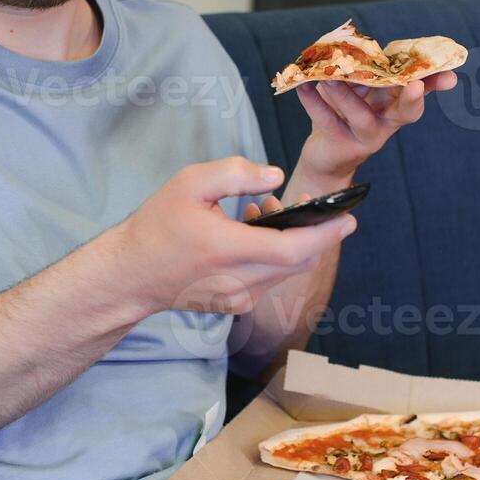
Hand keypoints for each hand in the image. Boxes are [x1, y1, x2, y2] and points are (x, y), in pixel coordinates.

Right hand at [114, 158, 355, 317]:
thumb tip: (277, 177)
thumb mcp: (190, 183)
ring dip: (288, 241)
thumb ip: (236, 174)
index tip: (350, 218)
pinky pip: (270, 279)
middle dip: (310, 231)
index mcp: (229, 250)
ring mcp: (238, 299)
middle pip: (298, 261)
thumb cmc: (157, 225)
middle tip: (300, 203)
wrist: (130, 275)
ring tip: (262, 210)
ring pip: (285, 270)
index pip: (295, 249)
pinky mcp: (235, 306)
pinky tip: (249, 232)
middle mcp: (239, 282)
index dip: (327, 234)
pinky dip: (273, 255)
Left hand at [296, 71, 459, 180]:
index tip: (450, 75)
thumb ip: (368, 71)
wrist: (326, 155)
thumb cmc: (347, 113)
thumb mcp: (362, 90)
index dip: (434, 83)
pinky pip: (328, 122)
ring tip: (329, 77)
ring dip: (345, 96)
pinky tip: (303, 88)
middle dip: (412, 99)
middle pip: (406, 112)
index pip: (420, 92)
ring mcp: (366, 138)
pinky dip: (314, 104)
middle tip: (414, 84)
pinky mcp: (342, 146)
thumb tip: (359, 44)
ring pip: (361, 117)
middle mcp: (387, 123)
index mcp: (395, 105)